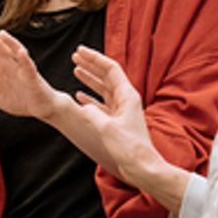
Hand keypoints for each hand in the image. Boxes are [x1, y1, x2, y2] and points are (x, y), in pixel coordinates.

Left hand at [0, 27, 74, 121]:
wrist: (41, 108)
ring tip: (1, 34)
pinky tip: (20, 52)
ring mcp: (22, 68)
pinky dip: (24, 59)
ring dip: (9, 42)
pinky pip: (28, 66)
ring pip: (15, 52)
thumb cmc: (18, 98)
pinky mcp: (32, 77)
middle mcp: (10, 63)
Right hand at [65, 47, 188, 209]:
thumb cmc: (128, 148)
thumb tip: (82, 105)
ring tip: (75, 70)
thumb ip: (91, 114)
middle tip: (75, 56)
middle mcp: (126, 100)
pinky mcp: (118, 121)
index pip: (110, 69)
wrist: (142, 167)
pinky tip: (79, 96)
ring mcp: (122, 110)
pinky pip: (102, 103)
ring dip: (89, 79)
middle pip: (107, 76)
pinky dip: (90, 97)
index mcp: (127, 96)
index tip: (79, 50)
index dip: (94, 58)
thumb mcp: (106, 129)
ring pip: (103, 88)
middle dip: (91, 64)